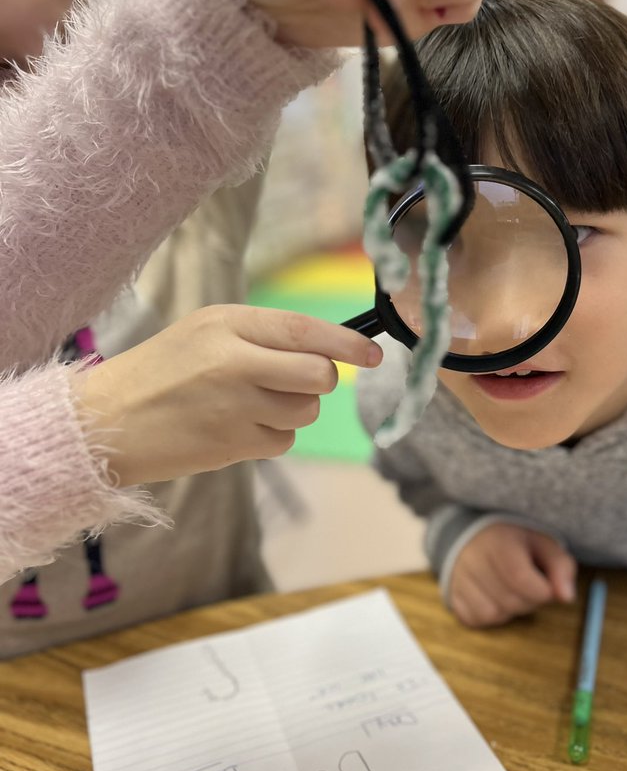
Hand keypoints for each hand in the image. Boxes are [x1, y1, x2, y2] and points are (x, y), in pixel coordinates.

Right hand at [70, 304, 381, 486]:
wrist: (108, 422)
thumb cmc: (162, 370)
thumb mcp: (206, 331)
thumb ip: (263, 335)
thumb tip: (325, 349)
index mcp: (229, 324)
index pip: (304, 330)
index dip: (347, 343)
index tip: (374, 354)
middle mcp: (236, 363)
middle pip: (319, 376)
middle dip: (320, 381)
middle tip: (295, 381)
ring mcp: (236, 408)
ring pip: (306, 411)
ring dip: (293, 410)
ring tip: (252, 404)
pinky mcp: (234, 446)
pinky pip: (284, 442)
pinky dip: (272, 436)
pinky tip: (238, 427)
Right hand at [448, 522, 576, 626]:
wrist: (474, 535)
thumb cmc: (515, 542)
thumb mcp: (543, 544)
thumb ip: (561, 567)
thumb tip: (566, 597)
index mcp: (498, 542)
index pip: (520, 578)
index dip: (541, 590)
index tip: (546, 585)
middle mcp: (473, 560)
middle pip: (511, 600)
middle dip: (530, 600)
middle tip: (531, 583)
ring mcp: (459, 579)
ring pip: (495, 614)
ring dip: (512, 609)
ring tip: (512, 589)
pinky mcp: (452, 597)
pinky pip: (478, 620)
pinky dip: (493, 615)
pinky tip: (496, 596)